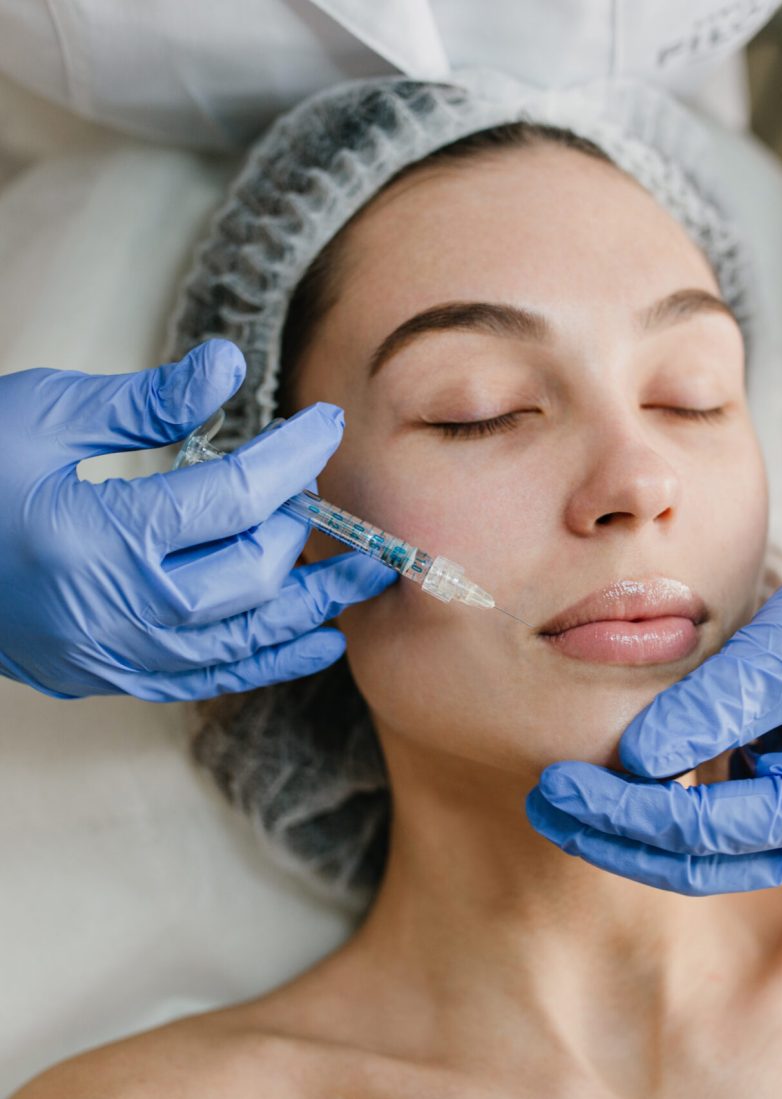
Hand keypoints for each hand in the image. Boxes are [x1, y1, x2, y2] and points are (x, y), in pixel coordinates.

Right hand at [0, 340, 396, 700]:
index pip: (235, 498)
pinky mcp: (106, 675)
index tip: (325, 424)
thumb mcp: (42, 414)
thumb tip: (230, 365)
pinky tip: (315, 643)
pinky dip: (268, 661)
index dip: (293, 455)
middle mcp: (114, 610)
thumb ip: (147, 401)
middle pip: (251, 574)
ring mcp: (111, 654)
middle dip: (304, 530)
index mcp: (97, 535)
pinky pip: (207, 679)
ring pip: (243, 639)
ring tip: (369, 579)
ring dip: (313, 607)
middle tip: (329, 494)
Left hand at [526, 469, 781, 894]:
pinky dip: (660, 794)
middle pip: (698, 859)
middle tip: (543, 805)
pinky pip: (710, 800)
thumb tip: (633, 762)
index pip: (705, 834)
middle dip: (615, 837)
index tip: (558, 784)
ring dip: (631, 824)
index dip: (622, 815)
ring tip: (561, 798)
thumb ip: (710, 712)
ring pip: (700, 840)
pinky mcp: (780, 765)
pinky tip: (612, 775)